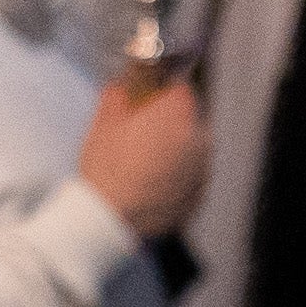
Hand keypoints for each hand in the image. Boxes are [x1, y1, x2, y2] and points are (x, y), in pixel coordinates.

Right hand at [79, 75, 207, 241]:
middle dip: (171, 124)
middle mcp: (199, 140)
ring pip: (193, 150)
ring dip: (176, 152)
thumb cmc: (107, 169)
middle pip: (190, 120)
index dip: (163, 93)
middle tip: (142, 135)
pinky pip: (191, 178)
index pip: (182, 89)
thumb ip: (117, 96)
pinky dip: (177, 178)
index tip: (150, 101)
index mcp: (177, 115)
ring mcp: (202, 171)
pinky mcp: (198, 197)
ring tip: (145, 164)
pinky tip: (152, 184)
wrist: (110, 218)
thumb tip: (121, 88)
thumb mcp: (103, 123)